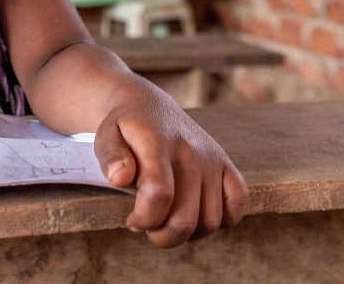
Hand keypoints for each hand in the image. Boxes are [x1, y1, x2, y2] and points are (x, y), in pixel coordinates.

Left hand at [93, 79, 248, 247]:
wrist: (149, 107)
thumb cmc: (124, 130)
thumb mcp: (106, 136)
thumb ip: (110, 157)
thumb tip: (120, 179)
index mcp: (157, 143)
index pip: (159, 194)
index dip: (144, 219)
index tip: (132, 221)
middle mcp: (190, 151)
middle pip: (186, 218)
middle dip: (162, 235)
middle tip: (147, 226)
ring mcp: (212, 158)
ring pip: (210, 221)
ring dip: (188, 234)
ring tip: (167, 220)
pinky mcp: (226, 164)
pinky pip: (237, 205)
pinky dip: (222, 221)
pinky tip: (196, 214)